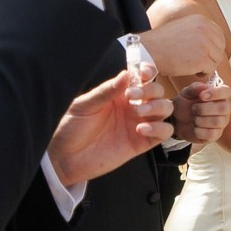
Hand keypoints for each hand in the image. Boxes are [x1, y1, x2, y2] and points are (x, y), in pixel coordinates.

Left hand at [48, 66, 174, 186]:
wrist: (64, 157)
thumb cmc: (70, 128)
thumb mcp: (84, 105)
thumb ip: (106, 91)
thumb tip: (126, 74)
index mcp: (119, 94)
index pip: (142, 78)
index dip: (148, 72)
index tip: (144, 73)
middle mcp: (132, 107)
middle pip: (157, 92)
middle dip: (151, 90)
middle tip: (133, 96)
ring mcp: (139, 123)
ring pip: (165, 109)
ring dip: (157, 107)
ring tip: (138, 112)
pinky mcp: (142, 143)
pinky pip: (164, 132)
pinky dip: (159, 128)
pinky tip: (141, 129)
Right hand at [139, 10, 218, 82]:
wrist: (147, 51)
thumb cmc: (161, 43)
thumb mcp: (182, 28)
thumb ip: (198, 33)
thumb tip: (213, 44)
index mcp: (201, 20)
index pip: (218, 35)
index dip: (212, 47)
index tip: (203, 54)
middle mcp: (206, 29)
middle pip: (219, 48)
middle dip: (211, 57)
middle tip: (197, 63)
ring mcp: (205, 43)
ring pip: (216, 59)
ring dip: (206, 65)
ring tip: (191, 66)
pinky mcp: (202, 58)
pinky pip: (211, 69)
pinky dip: (202, 73)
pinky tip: (190, 71)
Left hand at [173, 73, 230, 146]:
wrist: (177, 121)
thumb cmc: (185, 104)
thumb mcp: (186, 94)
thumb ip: (194, 88)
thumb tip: (204, 87)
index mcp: (219, 95)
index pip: (226, 91)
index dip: (216, 93)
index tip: (202, 96)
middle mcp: (224, 108)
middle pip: (223, 108)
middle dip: (204, 108)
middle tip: (193, 108)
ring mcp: (222, 122)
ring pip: (217, 121)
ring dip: (200, 119)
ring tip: (193, 118)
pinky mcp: (216, 135)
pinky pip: (211, 134)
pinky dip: (198, 131)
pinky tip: (194, 128)